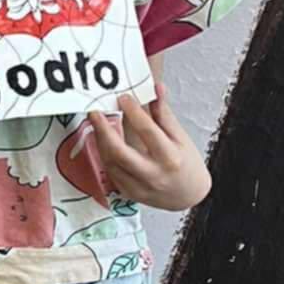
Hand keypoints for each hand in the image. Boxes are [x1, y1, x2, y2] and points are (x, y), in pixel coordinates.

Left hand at [91, 82, 209, 210]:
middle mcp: (153, 175)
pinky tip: (103, 141)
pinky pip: (110, 172)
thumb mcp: (181, 138)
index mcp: (170, 158)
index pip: (148, 131)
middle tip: (95, 112)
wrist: (187, 195)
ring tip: (97, 123)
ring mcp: (139, 187)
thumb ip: (164, 114)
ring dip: (100, 141)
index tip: (123, 97)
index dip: (133, 112)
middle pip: (120, 152)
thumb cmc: (186, 164)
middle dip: (103, 130)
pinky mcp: (128, 193)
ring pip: (110, 162)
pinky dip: (105, 154)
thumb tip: (156, 88)